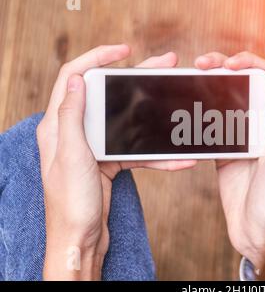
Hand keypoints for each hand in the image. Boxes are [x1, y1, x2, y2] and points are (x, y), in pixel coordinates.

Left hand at [37, 45, 195, 279]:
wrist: (80, 240)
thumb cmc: (70, 203)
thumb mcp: (70, 156)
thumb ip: (72, 117)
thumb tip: (75, 80)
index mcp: (58, 125)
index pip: (73, 77)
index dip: (97, 57)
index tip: (123, 51)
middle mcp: (75, 132)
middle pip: (107, 95)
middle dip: (137, 78)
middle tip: (164, 65)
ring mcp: (94, 147)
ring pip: (126, 120)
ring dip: (152, 112)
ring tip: (175, 98)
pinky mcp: (110, 163)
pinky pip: (137, 151)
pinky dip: (158, 155)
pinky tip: (178, 158)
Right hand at [195, 51, 264, 269]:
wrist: (260, 236)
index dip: (250, 64)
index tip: (228, 63)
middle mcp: (264, 128)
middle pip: (245, 85)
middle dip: (224, 67)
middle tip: (202, 64)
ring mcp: (243, 140)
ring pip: (228, 102)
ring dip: (211, 86)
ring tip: (193, 77)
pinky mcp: (227, 153)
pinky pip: (214, 126)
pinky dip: (202, 112)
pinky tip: (191, 108)